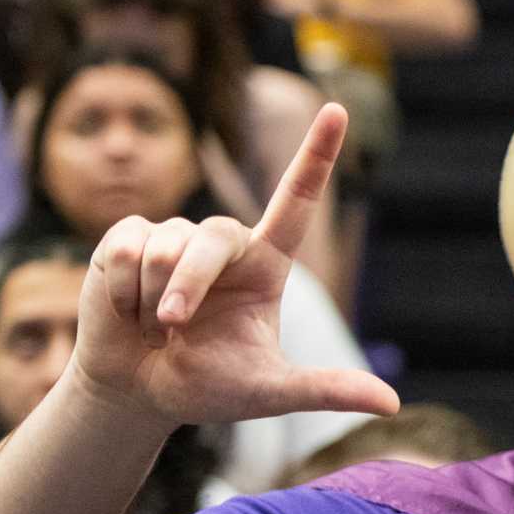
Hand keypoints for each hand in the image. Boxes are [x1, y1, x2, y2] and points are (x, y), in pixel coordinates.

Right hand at [71, 104, 398, 429]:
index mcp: (266, 265)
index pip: (296, 202)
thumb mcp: (270, 391)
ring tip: (155, 324)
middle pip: (211, 236)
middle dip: (186, 284)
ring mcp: (173, 235)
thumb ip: (325, 390)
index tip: (338, 110)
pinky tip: (126, 310)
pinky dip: (122, 294)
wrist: (137, 391)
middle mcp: (224, 243)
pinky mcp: (125, 237)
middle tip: (173, 325)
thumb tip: (391, 403)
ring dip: (154, 299)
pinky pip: (124, 251)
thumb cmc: (208, 387)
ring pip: (163, 249)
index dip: (315, 156)